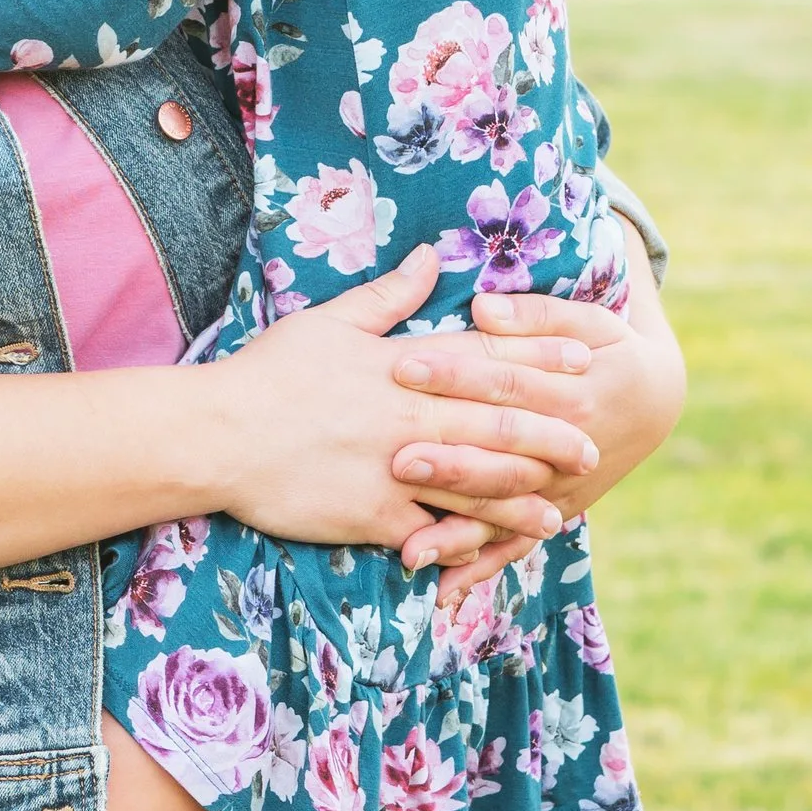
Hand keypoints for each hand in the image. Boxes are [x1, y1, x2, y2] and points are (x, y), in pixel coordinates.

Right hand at [209, 251, 602, 569]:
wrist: (218, 432)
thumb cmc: (270, 372)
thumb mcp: (330, 320)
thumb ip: (390, 295)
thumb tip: (431, 256)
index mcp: (404, 367)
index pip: (486, 359)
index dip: (540, 359)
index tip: (584, 360)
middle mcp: (410, 416)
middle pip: (497, 426)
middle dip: (551, 437)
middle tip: (593, 449)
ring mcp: (396, 468)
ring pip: (477, 484)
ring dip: (521, 499)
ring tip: (558, 513)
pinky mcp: (373, 514)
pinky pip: (428, 532)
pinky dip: (460, 543)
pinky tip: (489, 554)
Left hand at [425, 266, 688, 593]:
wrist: (659, 400)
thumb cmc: (611, 349)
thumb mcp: (588, 319)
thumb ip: (533, 314)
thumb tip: (481, 307)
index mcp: (574, 393)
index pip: (506, 382)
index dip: (456, 374)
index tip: (403, 366)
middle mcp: (568, 451)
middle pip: (502, 457)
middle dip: (450, 461)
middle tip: (396, 460)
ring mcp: (560, 489)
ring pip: (506, 514)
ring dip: (459, 533)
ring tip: (410, 549)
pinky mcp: (555, 513)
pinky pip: (516, 544)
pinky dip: (481, 568)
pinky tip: (442, 589)